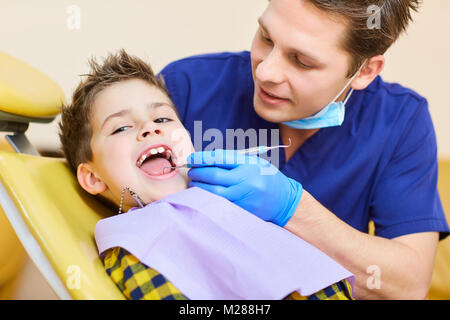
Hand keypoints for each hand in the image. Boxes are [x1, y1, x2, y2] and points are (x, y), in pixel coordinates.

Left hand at [187, 150, 302, 226]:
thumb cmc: (266, 177)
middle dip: (198, 173)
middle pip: (214, 176)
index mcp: (249, 165)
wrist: (284, 200)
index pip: (220, 158)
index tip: (192, 158)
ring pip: (214, 192)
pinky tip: (203, 195)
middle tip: (191, 171)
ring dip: (200, 187)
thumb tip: (206, 159)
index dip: (202, 158)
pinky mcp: (243, 210)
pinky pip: (220, 204)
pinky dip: (209, 199)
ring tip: (194, 183)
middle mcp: (246, 180)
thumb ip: (232, 160)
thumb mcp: (253, 163)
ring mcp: (244, 197)